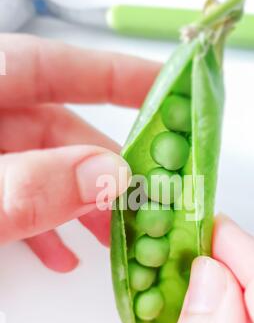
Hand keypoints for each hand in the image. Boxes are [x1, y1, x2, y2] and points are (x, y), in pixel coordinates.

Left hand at [0, 34, 158, 271]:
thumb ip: (30, 185)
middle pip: (58, 127)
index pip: (53, 69)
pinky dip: (43, 224)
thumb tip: (106, 175)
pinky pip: (17, 195)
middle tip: (146, 198)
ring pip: (44, 167)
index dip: (114, 76)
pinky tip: (61, 254)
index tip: (167, 91)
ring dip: (82, 202)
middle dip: (107, 167)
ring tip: (112, 238)